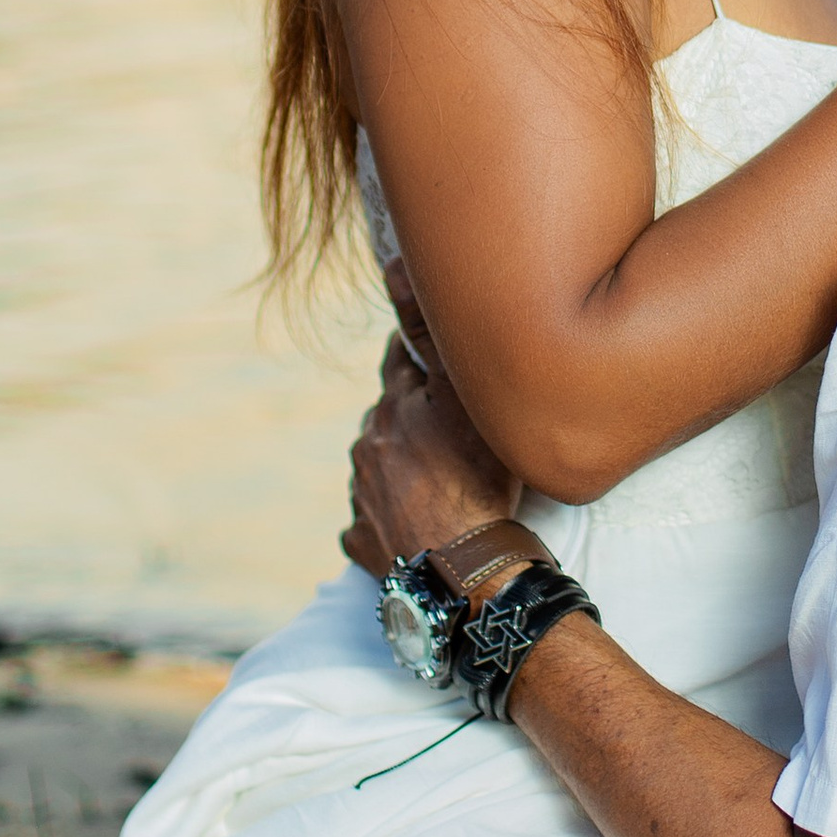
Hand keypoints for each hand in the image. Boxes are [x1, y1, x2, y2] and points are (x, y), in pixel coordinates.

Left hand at [342, 333, 519, 579]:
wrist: (462, 566)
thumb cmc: (475, 479)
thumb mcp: (462, 396)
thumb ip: (428, 335)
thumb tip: (394, 270)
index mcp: (391, 409)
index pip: (398, 362)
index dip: (416, 353)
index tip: (433, 352)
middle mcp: (367, 446)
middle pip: (388, 417)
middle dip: (411, 414)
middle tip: (448, 426)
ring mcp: (361, 495)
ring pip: (377, 464)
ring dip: (400, 464)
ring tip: (439, 479)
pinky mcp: (362, 540)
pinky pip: (371, 519)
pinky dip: (389, 515)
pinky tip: (414, 522)